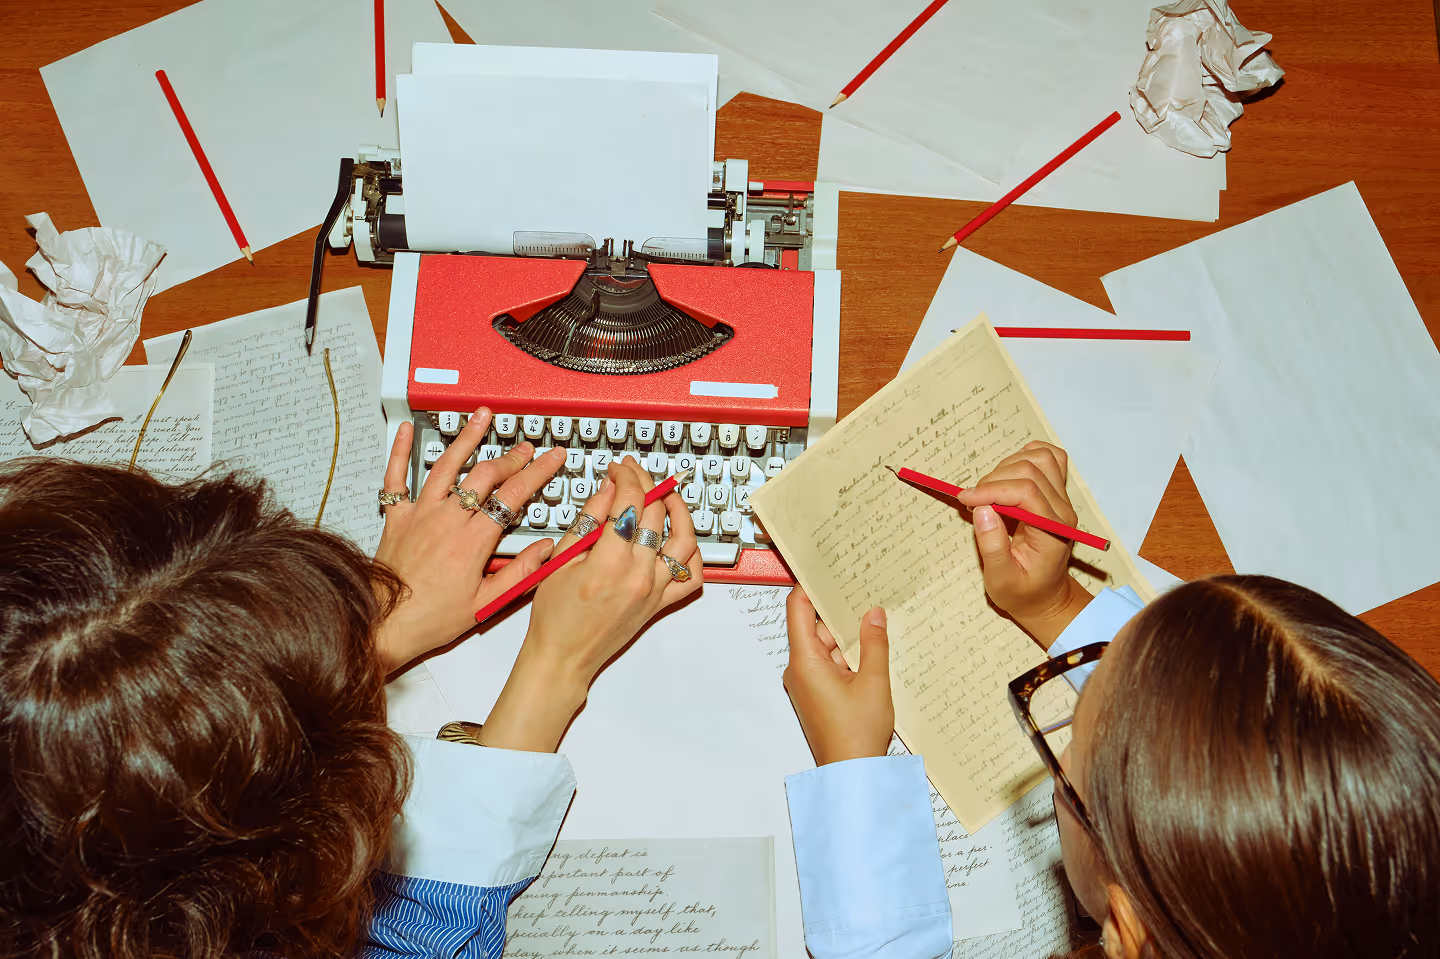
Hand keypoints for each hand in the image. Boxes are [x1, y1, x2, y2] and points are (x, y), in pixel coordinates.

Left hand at [372, 409, 566, 670]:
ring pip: (446, 465)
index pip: (514, 495)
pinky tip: (405, 430)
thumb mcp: (486, 603)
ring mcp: (420, 514)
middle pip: (485, 475)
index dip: (538, 472)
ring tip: (481, 417)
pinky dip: (399, 451)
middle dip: (511, 456)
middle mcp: (447, 520)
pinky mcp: (396, 518)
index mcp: (473, 540)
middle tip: (526, 447)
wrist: (385, 624)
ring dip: (466, 438)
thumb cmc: (431, 618)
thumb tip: (548, 550)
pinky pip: (396, 477)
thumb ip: (521, 572)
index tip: (552, 459)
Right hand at [477, 456, 702, 751]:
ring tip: (667, 495)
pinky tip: (680, 537)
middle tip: (634, 474)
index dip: (626, 477)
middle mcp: (638, 577)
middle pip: (656, 514)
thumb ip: (588, 519)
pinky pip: (692, 577)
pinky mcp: (661, 604)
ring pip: (685, 541)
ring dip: (680, 511)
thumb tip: (608, 488)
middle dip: (647, 484)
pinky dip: (693, 554)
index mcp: (608, 564)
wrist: (563, 658)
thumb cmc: (554, 616)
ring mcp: (655, 591)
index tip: (619, 468)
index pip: (630, 504)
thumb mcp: (561, 558)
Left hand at [782, 588, 893, 765]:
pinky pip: (831, 665)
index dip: (809, 587)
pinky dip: (848, 657)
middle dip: (839, 613)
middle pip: (815, 627)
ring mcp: (809, 684)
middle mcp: (800, 670)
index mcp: (805, 661)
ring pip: (826, 647)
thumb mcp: (874, 682)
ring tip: (875, 621)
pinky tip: (871, 652)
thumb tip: (873, 614)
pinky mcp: (819, 695)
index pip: (798, 610)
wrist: (852, 773)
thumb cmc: (856, 734)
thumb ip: (874, 643)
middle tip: (863, 591)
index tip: (823, 569)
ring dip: (847, 638)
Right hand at [954, 441, 1091, 646]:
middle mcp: (1062, 510)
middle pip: (1031, 469)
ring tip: (989, 491)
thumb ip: (992, 546)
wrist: (1046, 598)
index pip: (1025, 491)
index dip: (991, 489)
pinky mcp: (1056, 494)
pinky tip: (1008, 476)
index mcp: (1052, 531)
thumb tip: (982, 509)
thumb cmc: (1023, 592)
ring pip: (1041, 457)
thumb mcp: (1001, 580)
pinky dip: (1026, 457)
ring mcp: (1062, 500)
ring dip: (1008, 466)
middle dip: (994, 480)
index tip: (965, 499)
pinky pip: (1050, 459)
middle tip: (974, 501)